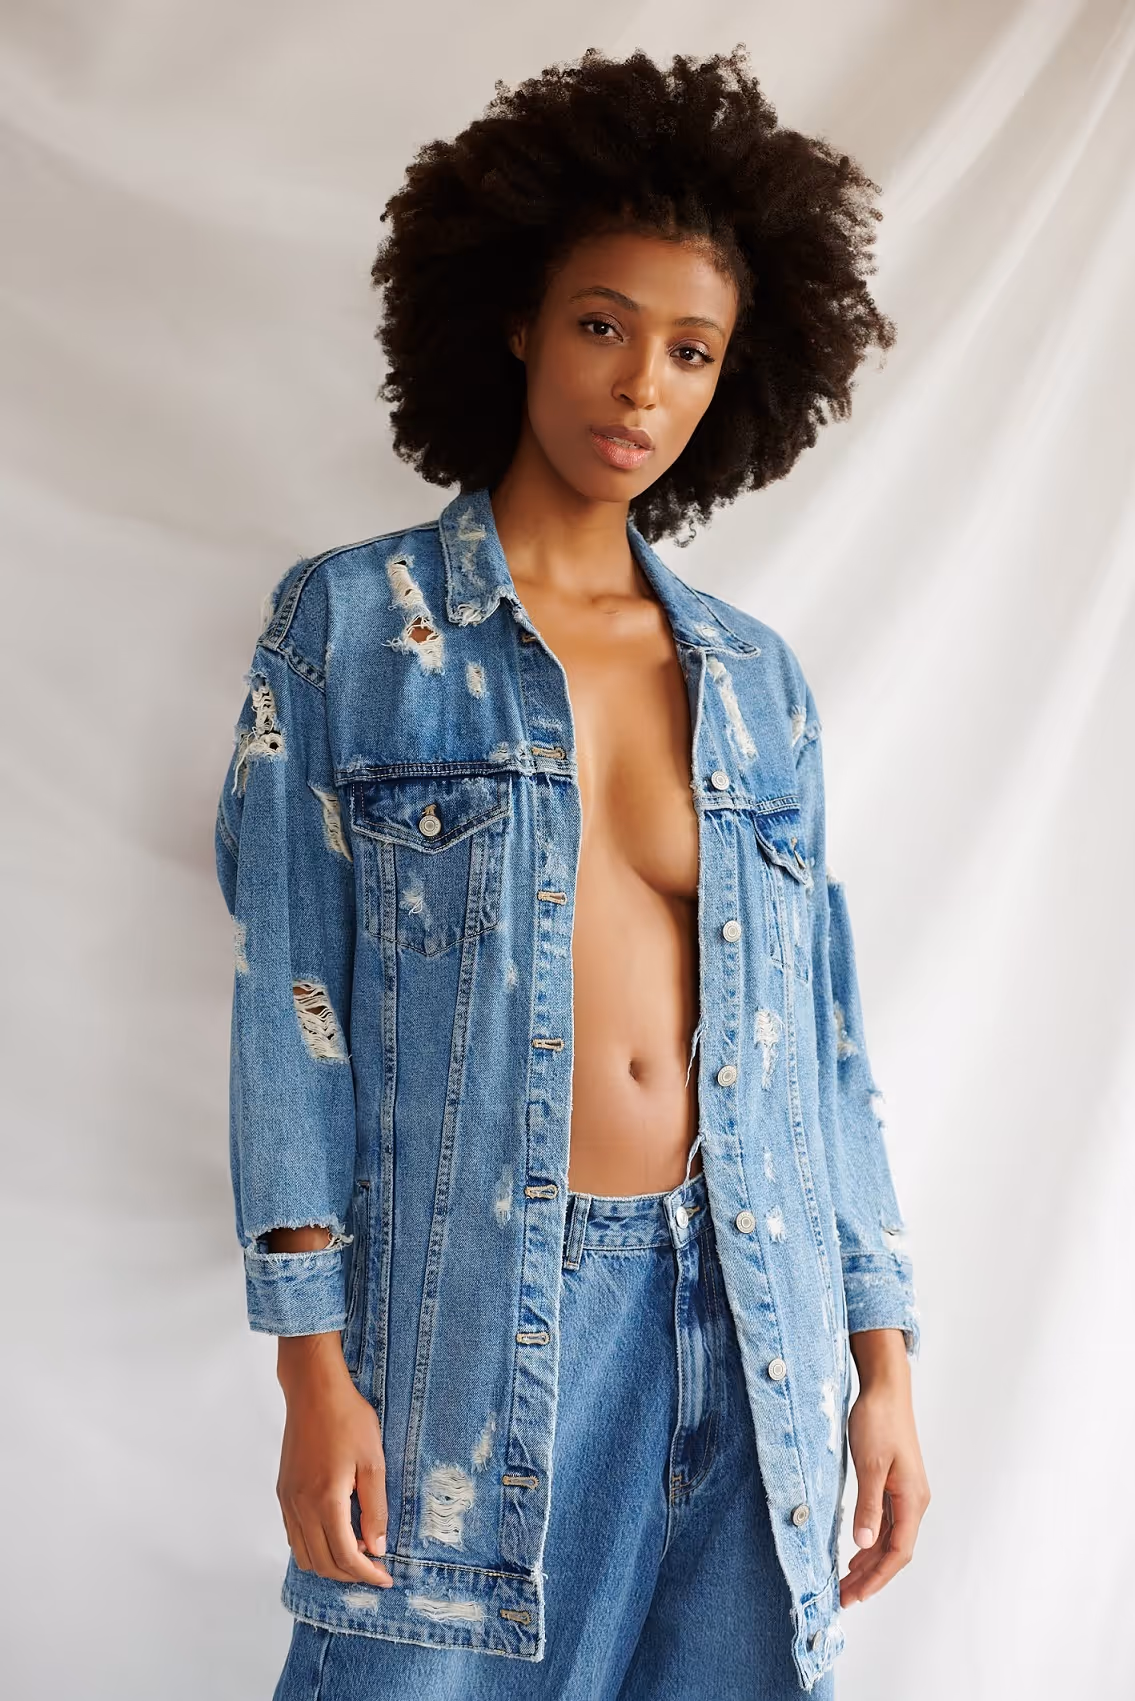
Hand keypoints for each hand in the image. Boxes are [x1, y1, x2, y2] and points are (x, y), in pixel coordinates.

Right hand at [275, 1332, 392, 1587]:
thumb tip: (377, 1548)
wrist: (314, 1390)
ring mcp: (288, 1501)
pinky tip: (336, 1533)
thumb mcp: (373, 1462)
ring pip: (304, 1554)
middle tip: (375, 1568)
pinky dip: (314, 1547)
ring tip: (358, 1552)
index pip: (345, 1557)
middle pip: (322, 1563)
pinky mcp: (283, 1492)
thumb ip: (374, 1508)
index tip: (386, 1578)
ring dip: (330, 1563)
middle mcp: (300, 1507)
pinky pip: (294, 1536)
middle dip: (350, 1575)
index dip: (367, 1574)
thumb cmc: (347, 1419)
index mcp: (325, 1501)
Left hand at [840, 1328, 929, 1606]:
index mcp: (912, 1499)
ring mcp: (906, 1493)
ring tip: (845, 1582)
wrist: (885, 1389)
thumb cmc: (878, 1421)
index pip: (898, 1552)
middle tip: (843, 1597)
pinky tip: (856, 1551)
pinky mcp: (895, 1484)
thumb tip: (864, 1545)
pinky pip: (886, 1523)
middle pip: (895, 1551)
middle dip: (870, 1577)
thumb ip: (867, 1505)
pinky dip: (870, 1541)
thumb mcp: (869, 1464)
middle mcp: (914, 1501)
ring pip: (889, 1539)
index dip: (877, 1578)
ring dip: (869, 1562)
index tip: (855, 1596)